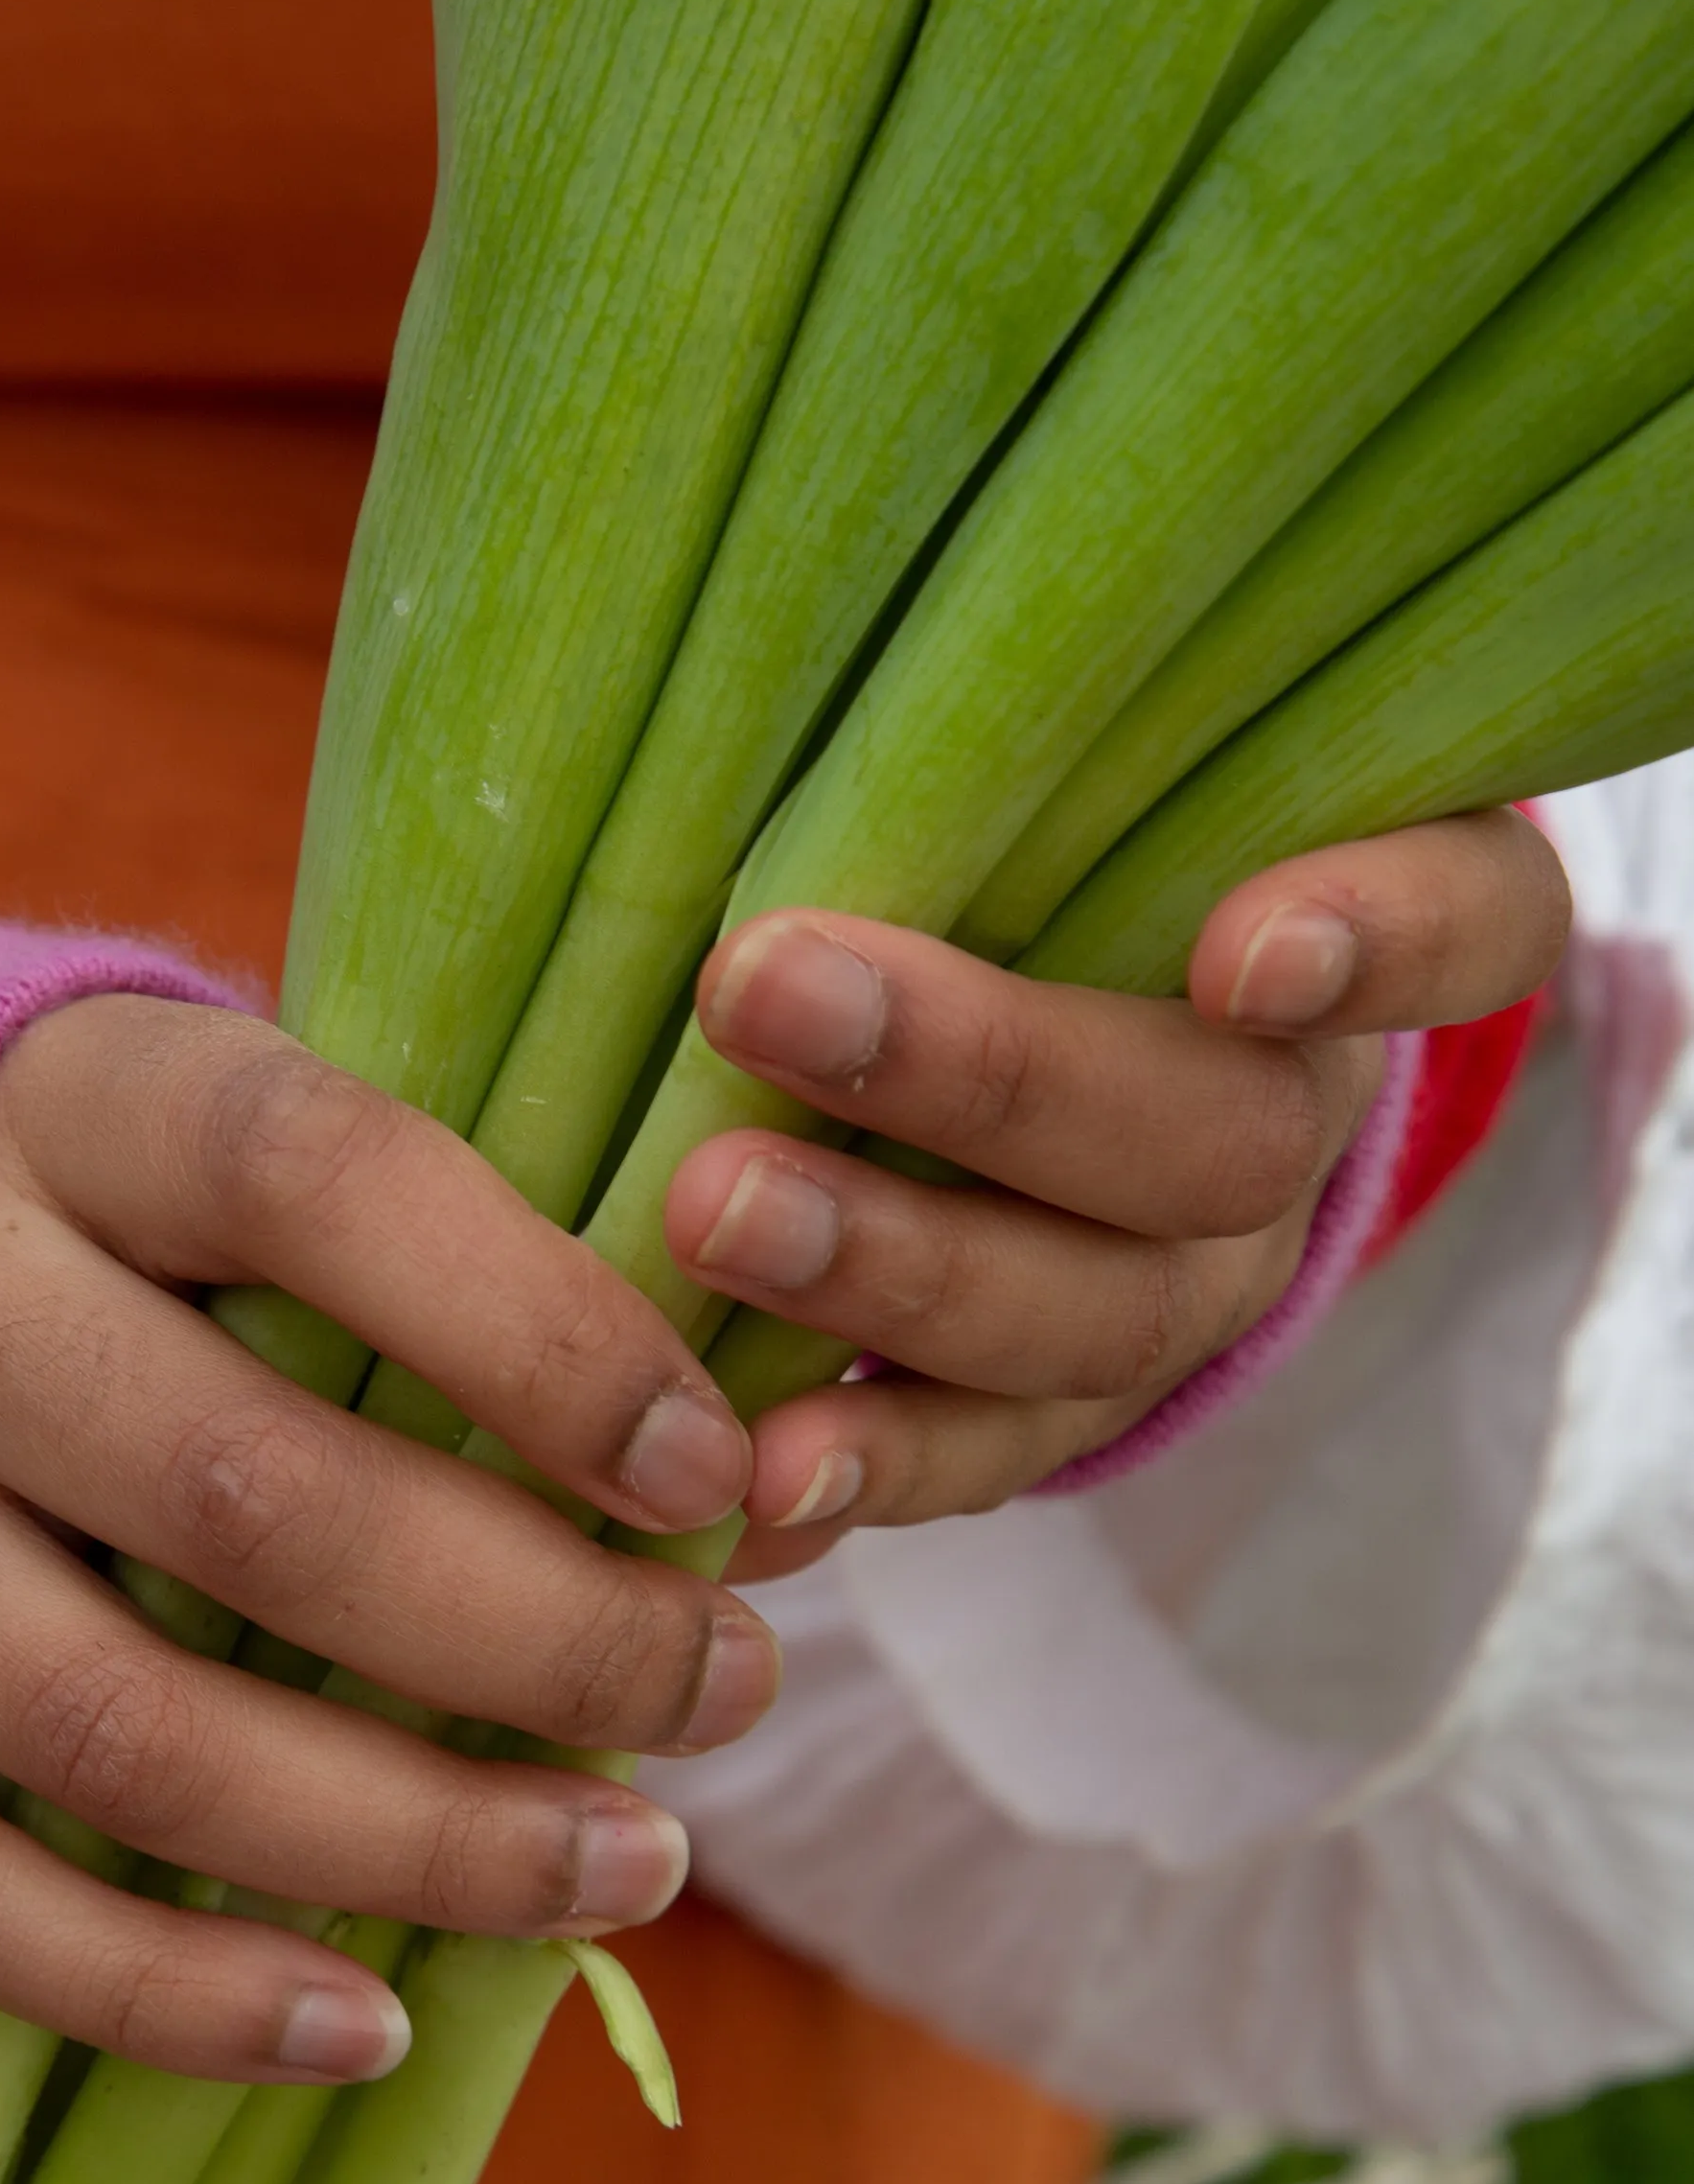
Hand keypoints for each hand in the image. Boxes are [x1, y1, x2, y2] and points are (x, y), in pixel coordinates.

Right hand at [0, 997, 777, 2082]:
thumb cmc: (86, 1214)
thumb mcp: (229, 1148)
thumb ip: (454, 1270)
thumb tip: (748, 1493)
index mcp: (70, 1111)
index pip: (313, 1183)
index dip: (535, 1331)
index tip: (707, 1470)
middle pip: (247, 1497)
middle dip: (535, 1631)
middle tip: (727, 1692)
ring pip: (124, 1730)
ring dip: (407, 1838)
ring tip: (627, 1872)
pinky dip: (170, 1993)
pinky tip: (373, 2024)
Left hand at [664, 810, 1572, 1583]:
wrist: (1012, 1070)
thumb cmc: (1006, 870)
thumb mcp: (1041, 790)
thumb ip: (1001, 760)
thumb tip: (825, 721)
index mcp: (1340, 928)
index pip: (1467, 920)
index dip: (1378, 940)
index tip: (1241, 950)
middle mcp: (1291, 1119)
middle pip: (1215, 1134)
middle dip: (979, 1072)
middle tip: (761, 992)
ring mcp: (1190, 1284)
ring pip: (1102, 1314)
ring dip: (896, 1268)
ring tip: (715, 1211)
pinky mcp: (1074, 1408)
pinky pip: (1003, 1455)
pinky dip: (881, 1462)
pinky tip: (769, 1461)